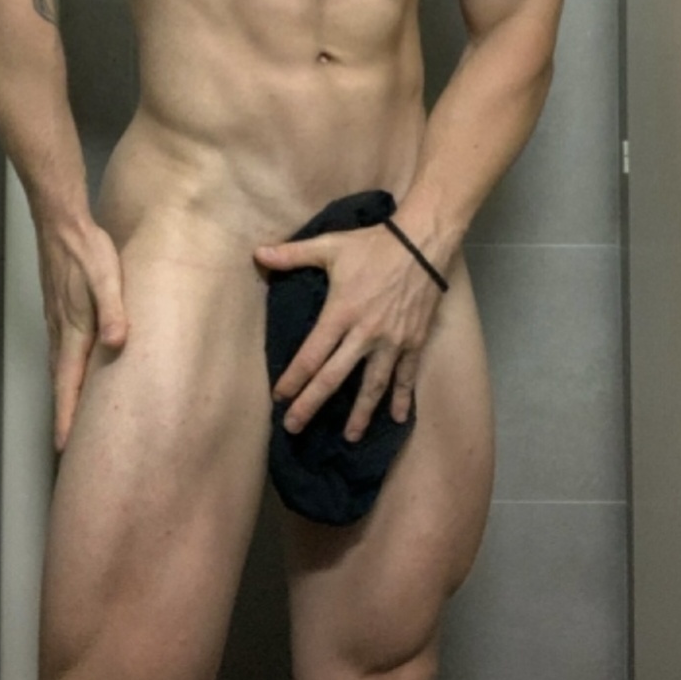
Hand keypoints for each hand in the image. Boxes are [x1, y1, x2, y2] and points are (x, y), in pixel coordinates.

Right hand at [34, 215, 128, 451]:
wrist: (61, 223)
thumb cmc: (86, 250)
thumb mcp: (107, 278)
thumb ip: (114, 311)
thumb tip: (118, 343)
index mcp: (74, 330)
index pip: (68, 384)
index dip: (67, 417)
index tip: (63, 447)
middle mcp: (60, 332)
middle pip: (60, 384)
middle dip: (64, 415)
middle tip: (66, 447)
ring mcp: (56, 322)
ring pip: (59, 369)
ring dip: (64, 395)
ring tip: (71, 419)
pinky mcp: (58, 311)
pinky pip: (60, 352)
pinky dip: (64, 373)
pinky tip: (73, 374)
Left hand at [254, 224, 446, 444]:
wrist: (423, 242)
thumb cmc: (373, 245)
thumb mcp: (330, 245)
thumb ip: (293, 254)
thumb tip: (257, 253)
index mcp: (340, 313)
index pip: (311, 355)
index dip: (293, 379)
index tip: (279, 398)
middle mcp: (365, 334)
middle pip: (334, 378)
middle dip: (312, 404)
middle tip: (294, 428)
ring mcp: (392, 341)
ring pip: (372, 385)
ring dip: (360, 414)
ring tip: (349, 437)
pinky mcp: (414, 342)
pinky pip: (406, 376)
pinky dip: (402, 398)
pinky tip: (396, 419)